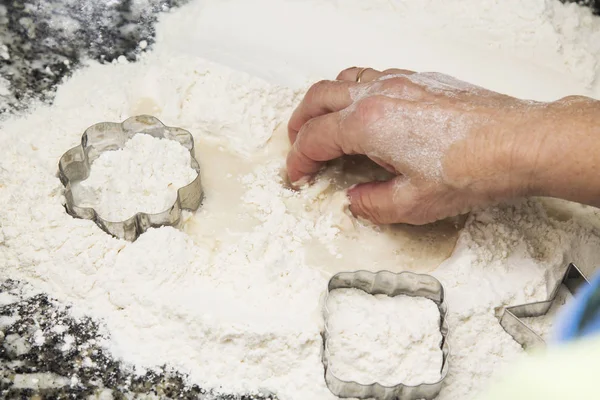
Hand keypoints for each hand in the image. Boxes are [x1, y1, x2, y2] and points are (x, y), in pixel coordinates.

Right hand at [286, 67, 598, 224]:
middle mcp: (378, 94)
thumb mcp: (414, 203)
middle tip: (296, 144)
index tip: (296, 175)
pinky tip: (365, 109)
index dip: (298, 159)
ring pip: (344, 79)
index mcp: (368, 124)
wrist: (521, 142)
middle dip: (299, 122)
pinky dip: (354, 90)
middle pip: (319, 99)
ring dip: (324, 101)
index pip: (315, 138)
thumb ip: (373, 204)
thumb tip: (356, 201)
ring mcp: (401, 82)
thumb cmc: (474, 169)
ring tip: (322, 122)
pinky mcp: (421, 80)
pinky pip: (373, 75)